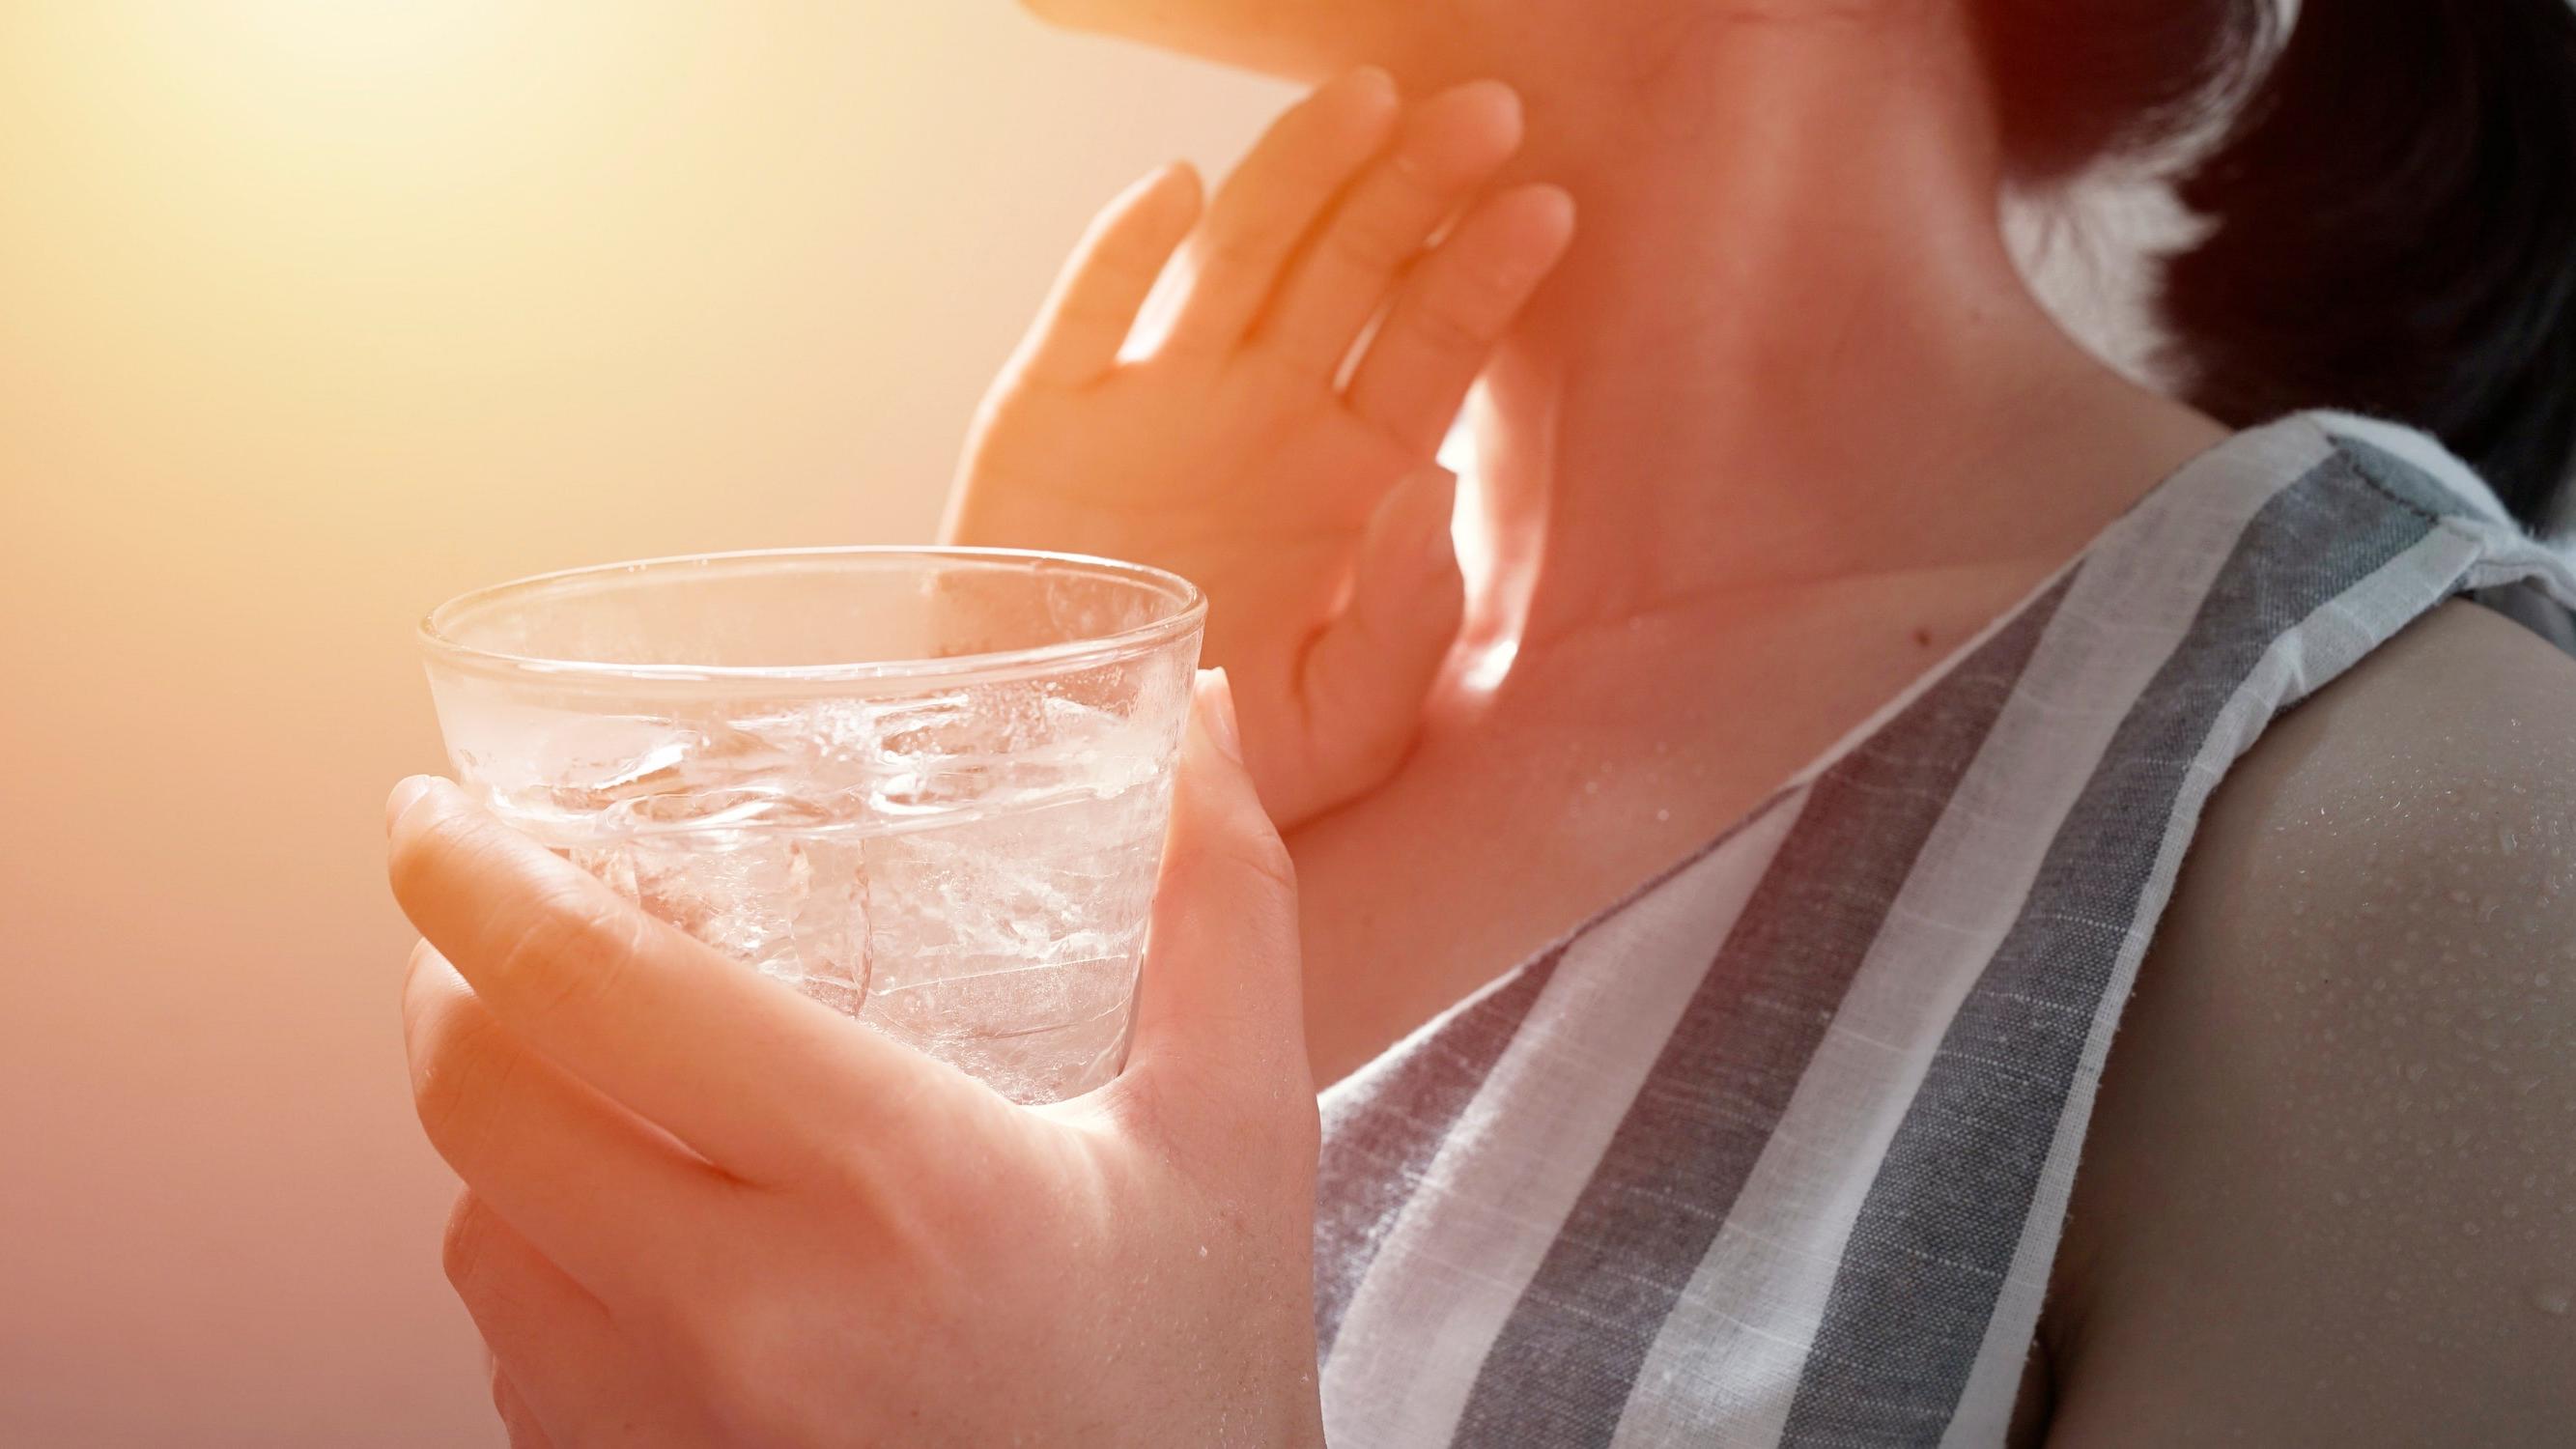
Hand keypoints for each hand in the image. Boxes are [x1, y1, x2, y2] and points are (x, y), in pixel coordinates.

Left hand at [388, 675, 1322, 1446]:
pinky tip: (626, 1233)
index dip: (473, 879)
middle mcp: (752, 1320)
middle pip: (480, 1104)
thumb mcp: (1239, 1136)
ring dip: (494, 1133)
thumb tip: (1197, 720)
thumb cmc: (1199, 1391)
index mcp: (899, 1187)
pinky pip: (517, 1366)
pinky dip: (536, 1268)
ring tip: (572, 1073)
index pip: (596, 988)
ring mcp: (677, 1438)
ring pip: (477, 1240)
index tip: (433, 817)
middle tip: (484, 920)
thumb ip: (1224, 910)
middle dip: (449, 982)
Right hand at [947, 70, 1574, 828]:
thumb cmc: (1219, 764)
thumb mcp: (1345, 730)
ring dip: (1301, 176)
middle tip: (1484, 114)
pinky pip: (1090, 315)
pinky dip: (1125, 249)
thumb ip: (1406, 625)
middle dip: (1415, 189)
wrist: (1064, 789)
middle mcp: (1265, 416)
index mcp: (1352, 478)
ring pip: (1240, 259)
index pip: (1433, 348)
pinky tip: (1180, 189)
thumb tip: (1432, 485)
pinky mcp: (1050, 415)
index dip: (1484, 275)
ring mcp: (1158, 400)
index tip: (1547, 207)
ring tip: (1369, 102)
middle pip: (1353, 273)